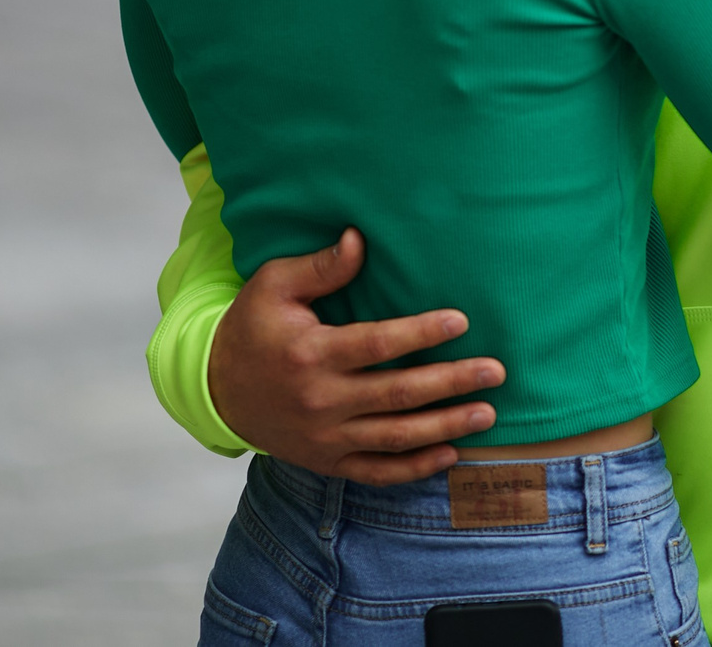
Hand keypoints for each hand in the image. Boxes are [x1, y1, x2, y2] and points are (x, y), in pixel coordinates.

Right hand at [208, 227, 505, 483]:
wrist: (215, 392)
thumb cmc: (252, 328)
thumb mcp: (273, 286)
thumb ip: (320, 267)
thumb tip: (360, 239)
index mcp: (311, 353)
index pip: (377, 344)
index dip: (422, 333)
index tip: (462, 320)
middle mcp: (321, 400)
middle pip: (397, 395)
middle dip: (452, 382)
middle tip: (496, 371)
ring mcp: (325, 437)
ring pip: (395, 437)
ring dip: (446, 427)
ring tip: (487, 413)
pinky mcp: (327, 461)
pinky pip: (377, 471)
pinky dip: (415, 468)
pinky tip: (450, 453)